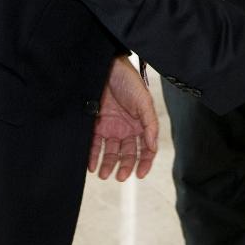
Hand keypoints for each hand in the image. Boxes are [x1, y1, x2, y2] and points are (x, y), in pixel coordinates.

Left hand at [88, 55, 158, 181]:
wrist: (105, 68)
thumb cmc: (128, 81)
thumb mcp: (143, 101)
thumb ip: (150, 124)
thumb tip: (152, 146)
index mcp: (141, 125)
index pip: (146, 149)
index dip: (145, 162)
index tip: (139, 174)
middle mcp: (126, 129)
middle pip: (127, 154)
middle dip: (125, 166)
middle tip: (120, 177)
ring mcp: (110, 128)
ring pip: (110, 153)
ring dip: (108, 165)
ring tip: (104, 174)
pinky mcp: (95, 126)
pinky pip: (94, 145)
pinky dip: (93, 156)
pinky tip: (92, 165)